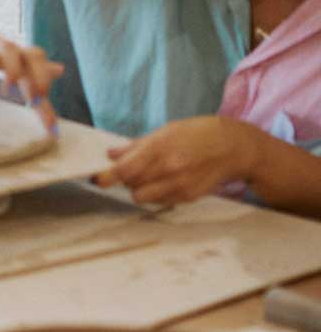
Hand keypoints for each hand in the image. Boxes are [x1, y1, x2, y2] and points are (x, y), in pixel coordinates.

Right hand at [0, 6, 63, 131]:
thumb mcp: (7, 54)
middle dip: (40, 79)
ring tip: (8, 89)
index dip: (48, 102)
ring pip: (8, 48)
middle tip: (36, 103)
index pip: (40, 74)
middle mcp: (5, 49)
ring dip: (12, 68)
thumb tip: (60, 70)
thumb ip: (30, 65)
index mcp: (16, 55)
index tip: (52, 130)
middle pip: (33, 56)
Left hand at [95, 116, 262, 205]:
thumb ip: (137, 145)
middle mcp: (168, 169)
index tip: (97, 179)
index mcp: (159, 148)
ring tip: (151, 176)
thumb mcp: (166, 131)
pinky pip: (160, 201)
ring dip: (141, 189)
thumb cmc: (198, 133)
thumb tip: (112, 154)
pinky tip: (167, 181)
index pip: (124, 170)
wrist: (234, 147)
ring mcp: (179, 185)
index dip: (107, 177)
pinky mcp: (188, 197)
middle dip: (127, 180)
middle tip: (132, 171)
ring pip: (143, 197)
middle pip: (131, 186)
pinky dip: (157, 194)